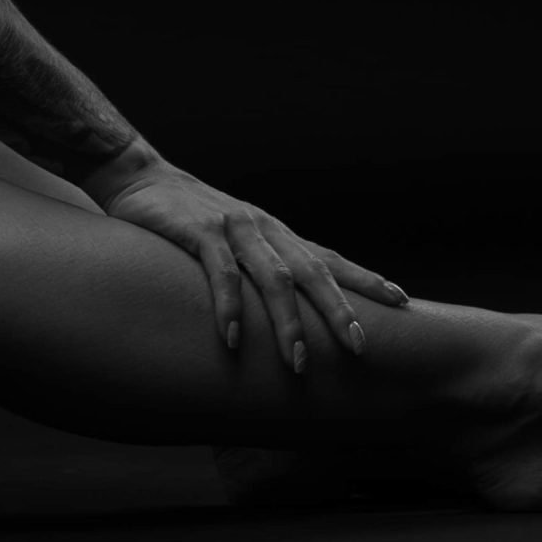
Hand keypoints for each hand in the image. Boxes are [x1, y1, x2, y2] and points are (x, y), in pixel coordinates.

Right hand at [96, 159, 407, 369]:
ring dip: (288, 323)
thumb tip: (288, 313)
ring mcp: (232, 228)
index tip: (401, 301)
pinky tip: (235, 339)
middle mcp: (262, 229)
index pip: (328, 257)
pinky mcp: (197, 231)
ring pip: (273, 277)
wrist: (140, 177)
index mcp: (275, 233)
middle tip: (359, 348)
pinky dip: (231, 307)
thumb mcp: (235, 239)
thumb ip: (259, 266)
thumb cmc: (190, 218)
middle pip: (311, 271)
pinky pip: (221, 272)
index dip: (364, 279)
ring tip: (299, 364)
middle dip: (337, 311)